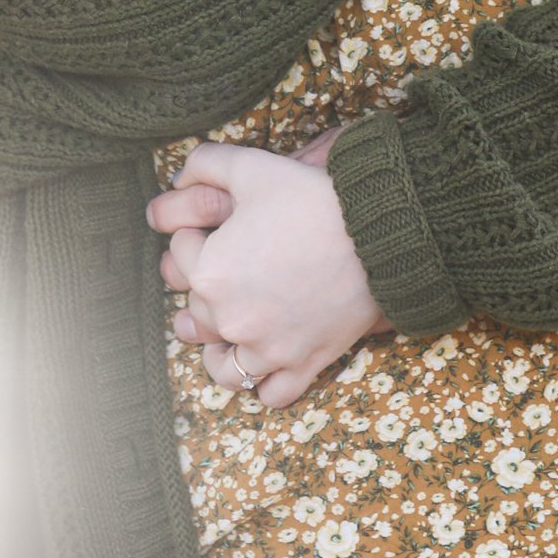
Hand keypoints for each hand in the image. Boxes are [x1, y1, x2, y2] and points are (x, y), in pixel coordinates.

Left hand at [148, 141, 388, 406]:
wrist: (380, 232)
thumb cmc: (313, 199)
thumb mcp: (252, 166)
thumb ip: (204, 163)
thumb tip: (178, 180)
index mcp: (210, 272)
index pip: (180, 255)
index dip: (197, 234)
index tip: (223, 226)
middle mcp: (231, 319)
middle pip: (198, 311)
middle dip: (209, 289)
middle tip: (236, 268)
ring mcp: (267, 349)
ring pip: (226, 369)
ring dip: (223, 353)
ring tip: (235, 332)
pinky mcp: (303, 364)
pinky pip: (272, 394)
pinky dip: (266, 383)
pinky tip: (270, 358)